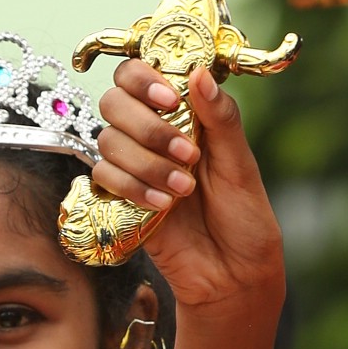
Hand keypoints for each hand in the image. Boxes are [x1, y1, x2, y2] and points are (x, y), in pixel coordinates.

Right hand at [93, 61, 285, 316]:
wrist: (232, 275)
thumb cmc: (244, 218)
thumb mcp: (241, 166)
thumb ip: (220, 119)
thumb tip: (200, 74)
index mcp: (184, 114)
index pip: (140, 73)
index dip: (144, 79)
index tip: (170, 100)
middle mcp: (153, 133)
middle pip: (114, 102)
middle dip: (148, 127)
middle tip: (187, 153)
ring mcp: (135, 165)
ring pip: (108, 141)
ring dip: (146, 163)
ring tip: (184, 189)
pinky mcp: (120, 198)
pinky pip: (103, 178)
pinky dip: (132, 188)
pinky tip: (162, 205)